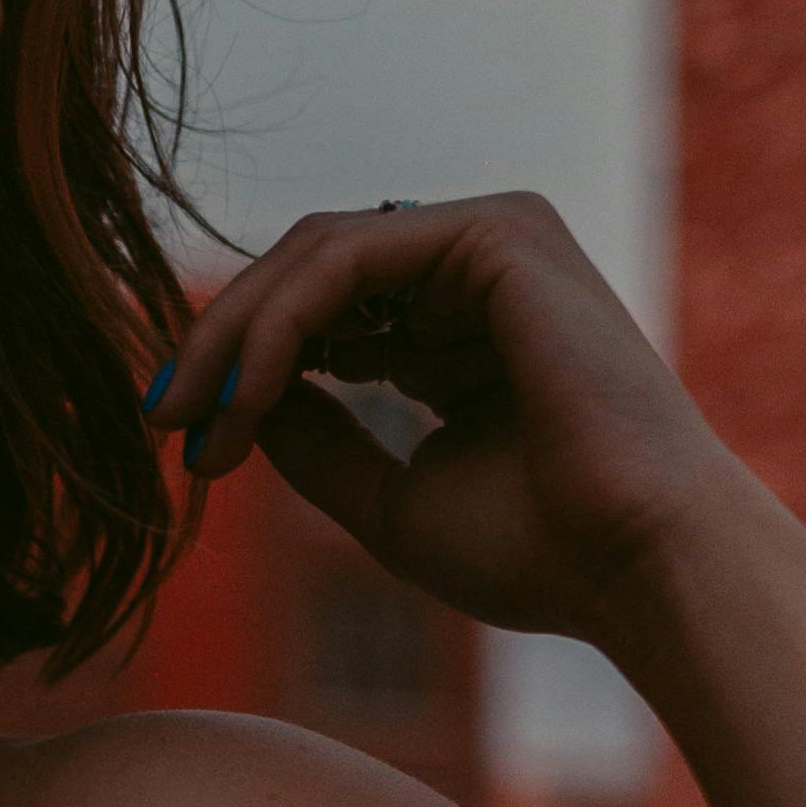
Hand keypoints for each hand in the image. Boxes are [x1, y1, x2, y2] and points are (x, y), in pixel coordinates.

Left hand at [146, 193, 748, 647]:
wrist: (642, 571)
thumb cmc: (540, 556)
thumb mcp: (390, 498)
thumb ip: (315, 440)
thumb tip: (235, 399)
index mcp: (468, 327)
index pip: (326, 311)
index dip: (243, 366)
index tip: (183, 442)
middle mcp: (484, 268)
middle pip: (309, 270)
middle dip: (222, 342)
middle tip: (163, 419)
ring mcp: (495, 239)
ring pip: (315, 257)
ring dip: (235, 337)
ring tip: (192, 419)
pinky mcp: (497, 235)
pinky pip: (344, 263)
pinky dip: (277, 327)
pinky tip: (246, 400)